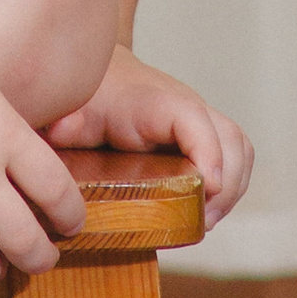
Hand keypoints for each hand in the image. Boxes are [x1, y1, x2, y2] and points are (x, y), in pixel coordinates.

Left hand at [49, 46, 254, 224]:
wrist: (104, 76)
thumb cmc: (89, 97)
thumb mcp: (72, 111)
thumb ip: (65, 122)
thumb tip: (57, 133)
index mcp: (154, 102)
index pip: (193, 119)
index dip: (208, 152)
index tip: (209, 187)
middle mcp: (186, 106)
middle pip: (230, 138)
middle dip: (227, 183)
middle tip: (204, 220)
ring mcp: (200, 120)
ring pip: (239, 147)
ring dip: (234, 187)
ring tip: (207, 221)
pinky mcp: (204, 135)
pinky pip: (235, 153)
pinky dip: (233, 182)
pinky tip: (210, 210)